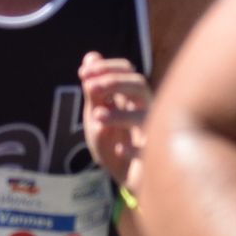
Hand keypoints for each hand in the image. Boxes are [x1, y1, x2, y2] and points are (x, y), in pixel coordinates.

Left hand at [78, 52, 152, 184]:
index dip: (108, 68)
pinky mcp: (151, 159)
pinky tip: (118, 148)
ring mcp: (151, 134)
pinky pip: (149, 151)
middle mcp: (145, 111)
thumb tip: (90, 57)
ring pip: (146, 116)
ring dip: (121, 114)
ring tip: (97, 117)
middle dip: (114, 82)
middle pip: (139, 86)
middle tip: (89, 87)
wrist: (125, 179)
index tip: (84, 73)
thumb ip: (94, 91)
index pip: (127, 72)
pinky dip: (134, 148)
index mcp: (132, 99)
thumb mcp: (97, 117)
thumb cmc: (113, 143)